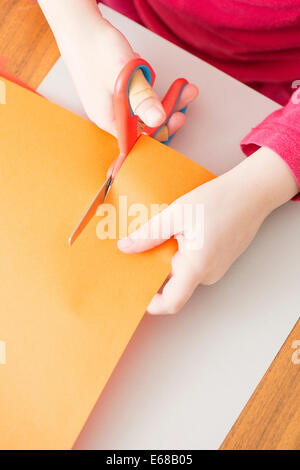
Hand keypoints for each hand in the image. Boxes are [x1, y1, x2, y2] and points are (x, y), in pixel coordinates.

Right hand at [38, 0, 197, 138]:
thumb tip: (158, 120)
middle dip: (168, 110)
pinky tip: (149, 74)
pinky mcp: (116, 90)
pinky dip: (148, 87)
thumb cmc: (96, 51)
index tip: (177, 118)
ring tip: (183, 87)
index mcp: (109, 121)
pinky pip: (137, 95)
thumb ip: (142, 100)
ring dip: (163, 97)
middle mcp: (110, 116)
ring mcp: (113, 103)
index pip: (138, 139)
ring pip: (144, 107)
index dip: (160, 132)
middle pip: (145, 123)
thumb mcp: (124, 77)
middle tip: (186, 96)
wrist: (79, 27)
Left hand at [118, 147, 298, 313]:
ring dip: (169, 258)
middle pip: (174, 285)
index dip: (151, 303)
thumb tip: (126, 247)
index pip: (171, 302)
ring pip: (184, 273)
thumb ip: (150, 233)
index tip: (136, 291)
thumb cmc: (221, 200)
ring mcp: (216, 268)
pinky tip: (181, 232)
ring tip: (165, 233)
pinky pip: (194, 264)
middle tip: (141, 249)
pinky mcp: (219, 260)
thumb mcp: (177, 213)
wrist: (253, 192)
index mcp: (197, 266)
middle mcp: (208, 273)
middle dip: (155, 270)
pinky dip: (182, 253)